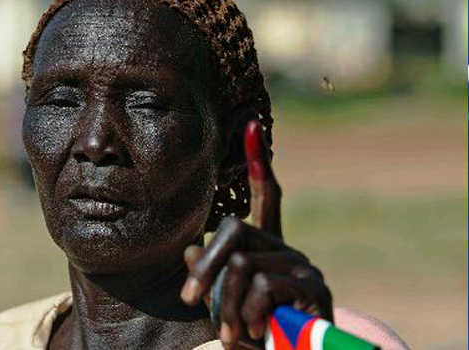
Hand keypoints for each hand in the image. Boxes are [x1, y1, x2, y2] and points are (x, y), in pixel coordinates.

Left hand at [180, 121, 332, 348]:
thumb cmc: (254, 336)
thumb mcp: (225, 305)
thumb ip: (212, 276)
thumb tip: (192, 245)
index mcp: (269, 250)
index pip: (267, 198)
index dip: (260, 162)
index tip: (252, 126)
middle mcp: (288, 250)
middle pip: (234, 231)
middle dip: (204, 267)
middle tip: (189, 299)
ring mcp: (303, 267)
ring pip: (242, 266)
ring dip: (227, 305)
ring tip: (232, 332)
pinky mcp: (315, 288)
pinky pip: (262, 286)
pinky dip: (249, 314)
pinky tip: (256, 332)